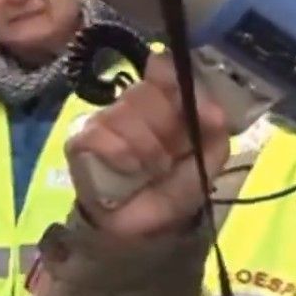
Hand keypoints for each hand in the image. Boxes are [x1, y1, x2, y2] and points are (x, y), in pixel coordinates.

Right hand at [65, 53, 229, 239]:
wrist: (149, 228)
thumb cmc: (178, 185)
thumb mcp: (210, 156)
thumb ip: (215, 128)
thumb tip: (212, 109)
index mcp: (165, 98)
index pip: (163, 67)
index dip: (174, 82)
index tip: (188, 107)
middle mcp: (132, 102)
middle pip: (145, 91)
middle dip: (165, 128)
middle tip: (171, 156)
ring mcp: (103, 119)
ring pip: (125, 114)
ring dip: (147, 149)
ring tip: (152, 170)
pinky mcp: (80, 141)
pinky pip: (100, 135)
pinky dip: (121, 155)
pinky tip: (128, 171)